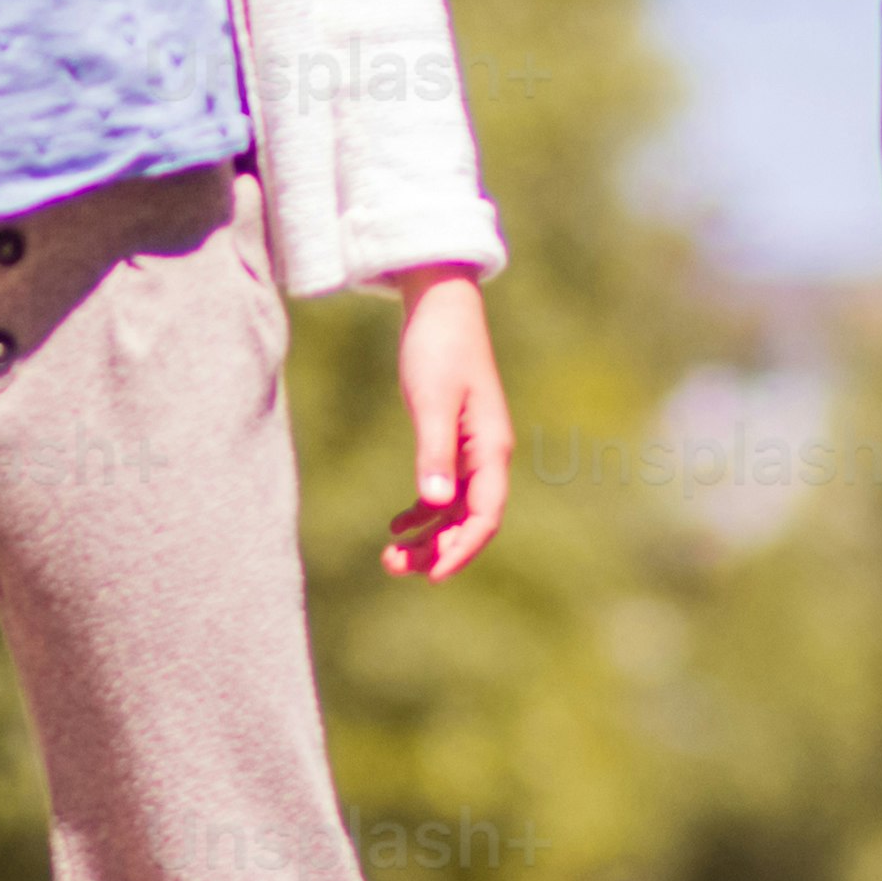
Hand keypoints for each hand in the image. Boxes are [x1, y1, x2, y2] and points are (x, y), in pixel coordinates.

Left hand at [380, 270, 512, 578]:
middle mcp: (487, 455)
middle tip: (394, 567)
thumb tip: (433, 503)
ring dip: (428, 536)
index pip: (485, 515)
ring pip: (455, 510)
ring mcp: (472, 450)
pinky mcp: (453, 440)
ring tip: (391, 556)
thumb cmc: (438, 347)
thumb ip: (434, 452)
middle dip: (438, 548)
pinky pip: (444, 490)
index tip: (432, 575)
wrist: (440, 305)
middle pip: (469, 520)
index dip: (462, 549)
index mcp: (490, 449)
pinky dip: (423, 511)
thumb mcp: (431, 400)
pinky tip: (398, 525)